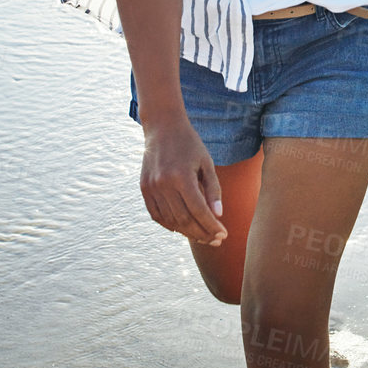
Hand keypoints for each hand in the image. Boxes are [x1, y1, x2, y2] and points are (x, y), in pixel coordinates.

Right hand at [139, 116, 227, 245]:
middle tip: (216, 240)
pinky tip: (183, 229)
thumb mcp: (206, 162)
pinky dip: (170, 225)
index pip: (199, 210)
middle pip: (184, 219)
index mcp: (181, 176)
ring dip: (188, 232)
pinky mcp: (144, 189)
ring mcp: (151, 188)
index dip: (212, 226)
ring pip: (170, 221)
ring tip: (203, 237)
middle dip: (202, 233)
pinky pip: (157, 215)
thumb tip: (218, 215)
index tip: (224, 234)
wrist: (162, 127)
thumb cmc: (189, 144)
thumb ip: (213, 189)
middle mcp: (163, 184)